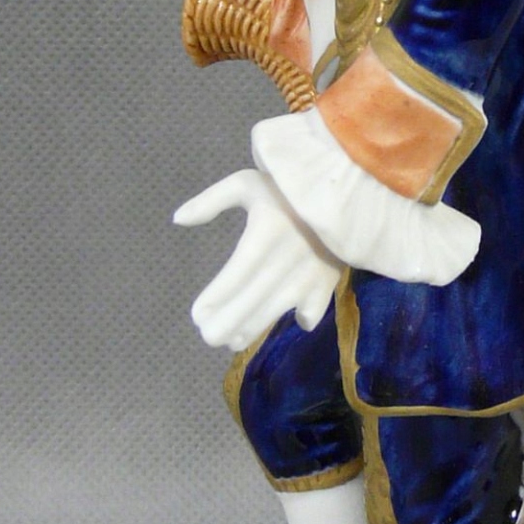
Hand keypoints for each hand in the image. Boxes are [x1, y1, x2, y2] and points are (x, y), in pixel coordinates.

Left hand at [173, 169, 341, 350]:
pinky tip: (287, 318)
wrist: (345, 190)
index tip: (197, 315)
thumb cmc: (288, 189)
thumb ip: (210, 200)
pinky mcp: (328, 283)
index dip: (216, 298)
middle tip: (208, 336)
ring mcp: (311, 275)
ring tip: (232, 340)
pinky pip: (311, 313)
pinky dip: (300, 320)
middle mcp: (288, 258)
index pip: (235, 274)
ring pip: (276, 312)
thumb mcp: (247, 183)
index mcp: (266, 232)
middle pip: (252, 301)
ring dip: (252, 329)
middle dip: (227, 324)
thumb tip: (178, 219)